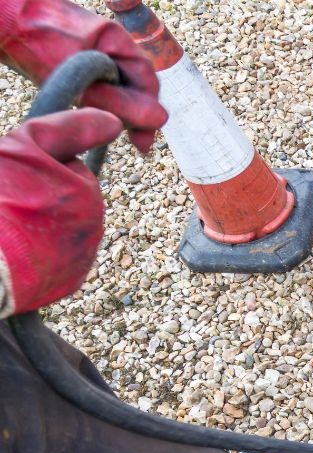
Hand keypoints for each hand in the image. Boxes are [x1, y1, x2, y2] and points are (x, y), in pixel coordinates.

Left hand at [0, 0, 166, 151]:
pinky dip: (103, 105)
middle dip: (135, 115)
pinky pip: (104, 88)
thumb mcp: (80, 75)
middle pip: (137, 88)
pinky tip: (97, 118)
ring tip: (112, 132)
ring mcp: (100, 54)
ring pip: (120, 90)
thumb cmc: (38, 39)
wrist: (7, 20)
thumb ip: (117, 98)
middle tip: (134, 144)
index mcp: (120, 42)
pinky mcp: (85, 64)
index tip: (142, 144)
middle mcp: (115, 48)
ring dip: (119, 112)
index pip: (147, 84)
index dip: (149, 115)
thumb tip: (158, 120)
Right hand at [0, 109, 123, 317]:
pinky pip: (58, 261)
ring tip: (11, 228)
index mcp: (87, 192)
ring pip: (63, 231)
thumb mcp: (25, 146)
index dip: (37, 169)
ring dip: (41, 227)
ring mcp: (84, 257)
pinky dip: (40, 255)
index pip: (69, 171)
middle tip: (10, 204)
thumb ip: (70, 129)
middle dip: (42, 199)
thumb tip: (113, 121)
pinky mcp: (70, 283)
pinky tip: (17, 251)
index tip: (16, 178)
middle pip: (68, 202)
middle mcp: (95, 226)